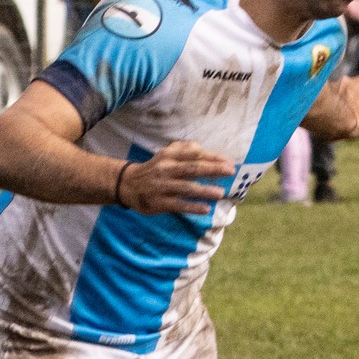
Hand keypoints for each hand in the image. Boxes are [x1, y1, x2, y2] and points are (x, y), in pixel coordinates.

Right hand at [118, 141, 235, 215]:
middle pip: (192, 168)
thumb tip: (204, 150)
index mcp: (169, 155)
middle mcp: (166, 168)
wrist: (128, 184)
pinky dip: (192, 207)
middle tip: (230, 171)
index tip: (229, 162)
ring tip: (220, 193)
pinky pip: (178, 205)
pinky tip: (206, 209)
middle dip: (212, 169)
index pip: (194, 154)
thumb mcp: (166, 154)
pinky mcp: (160, 202)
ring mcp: (162, 186)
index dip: (212, 157)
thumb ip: (185, 149)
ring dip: (204, 190)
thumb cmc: (155, 169)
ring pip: (186, 187)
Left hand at [331, 74, 358, 137]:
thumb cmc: (355, 115)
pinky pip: (333, 110)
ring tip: (349, 131)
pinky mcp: (320, 99)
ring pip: (346, 105)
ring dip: (350, 117)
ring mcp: (333, 89)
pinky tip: (336, 129)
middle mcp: (348, 81)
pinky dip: (337, 118)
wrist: (327, 116)